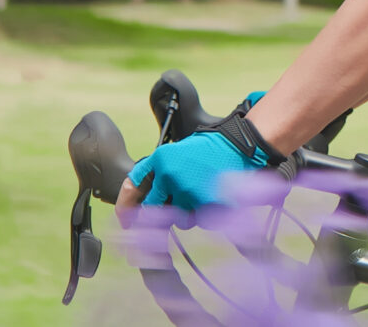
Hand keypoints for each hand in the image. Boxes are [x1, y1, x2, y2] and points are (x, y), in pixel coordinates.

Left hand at [116, 130, 265, 216]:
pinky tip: (215, 197)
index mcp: (160, 161)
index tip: (127, 222)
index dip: (128, 209)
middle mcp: (170, 176)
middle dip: (163, 214)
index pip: (135, 189)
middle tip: (176, 209)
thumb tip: (136, 194)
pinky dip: (207, 214)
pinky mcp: (207, 204)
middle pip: (156, 210)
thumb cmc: (209, 148)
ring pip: (181, 219)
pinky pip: (202, 220)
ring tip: (203, 195)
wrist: (240, 145)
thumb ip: (155, 172)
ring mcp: (189, 191)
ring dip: (189, 213)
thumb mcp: (175, 152)